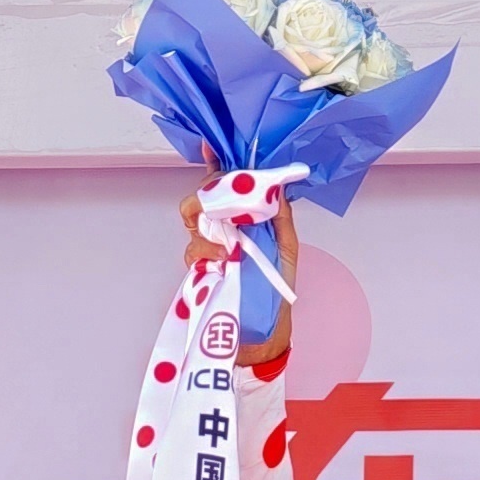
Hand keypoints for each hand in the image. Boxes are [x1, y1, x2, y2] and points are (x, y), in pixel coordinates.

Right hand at [172, 180, 298, 365]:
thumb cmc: (276, 289)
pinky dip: (207, 250)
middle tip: (220, 195)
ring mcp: (208, 251)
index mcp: (241, 222)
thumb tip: (277, 188)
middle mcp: (221, 232)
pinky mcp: (200, 272)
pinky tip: (223, 256)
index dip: (214, 167)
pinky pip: (193, 252)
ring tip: (229, 238)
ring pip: (194, 223)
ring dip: (207, 221)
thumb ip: (281, 218)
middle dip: (208, 192)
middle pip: (201, 200)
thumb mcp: (286, 248)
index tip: (211, 147)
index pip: (223, 188)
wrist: (268, 331)